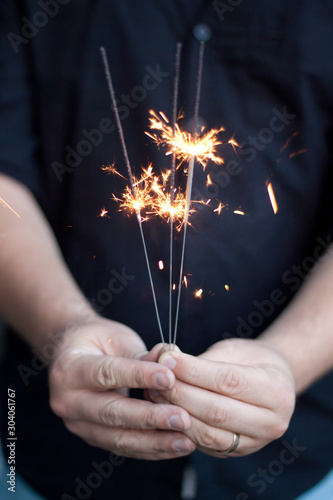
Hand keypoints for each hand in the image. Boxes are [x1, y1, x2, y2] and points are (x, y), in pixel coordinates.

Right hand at [48, 318, 194, 459]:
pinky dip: (152, 448)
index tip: (169, 378)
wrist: (74, 354)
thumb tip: (170, 362)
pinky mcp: (93, 438)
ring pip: (118, 438)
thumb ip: (141, 354)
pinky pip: (124, 447)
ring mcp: (78, 424)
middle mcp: (68, 401)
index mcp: (69, 369)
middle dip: (150, 417)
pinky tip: (177, 446)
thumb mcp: (117, 338)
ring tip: (186, 440)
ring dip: (155, 441)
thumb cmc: (98, 340)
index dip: (138, 376)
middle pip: (111, 413)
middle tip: (182, 418)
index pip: (107, 374)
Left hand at [147, 339, 295, 456]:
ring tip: (154, 392)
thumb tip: (167, 362)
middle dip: (180, 393)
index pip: (228, 381)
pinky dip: (180, 427)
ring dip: (176, 413)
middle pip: (217, 411)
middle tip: (155, 377)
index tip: (167, 359)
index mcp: (277, 391)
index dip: (194, 371)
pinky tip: (163, 409)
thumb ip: (205, 361)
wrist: (273, 383)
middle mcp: (272, 423)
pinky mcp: (236, 452)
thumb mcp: (234, 350)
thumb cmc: (251, 359)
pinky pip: (203, 444)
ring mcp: (255, 443)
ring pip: (208, 433)